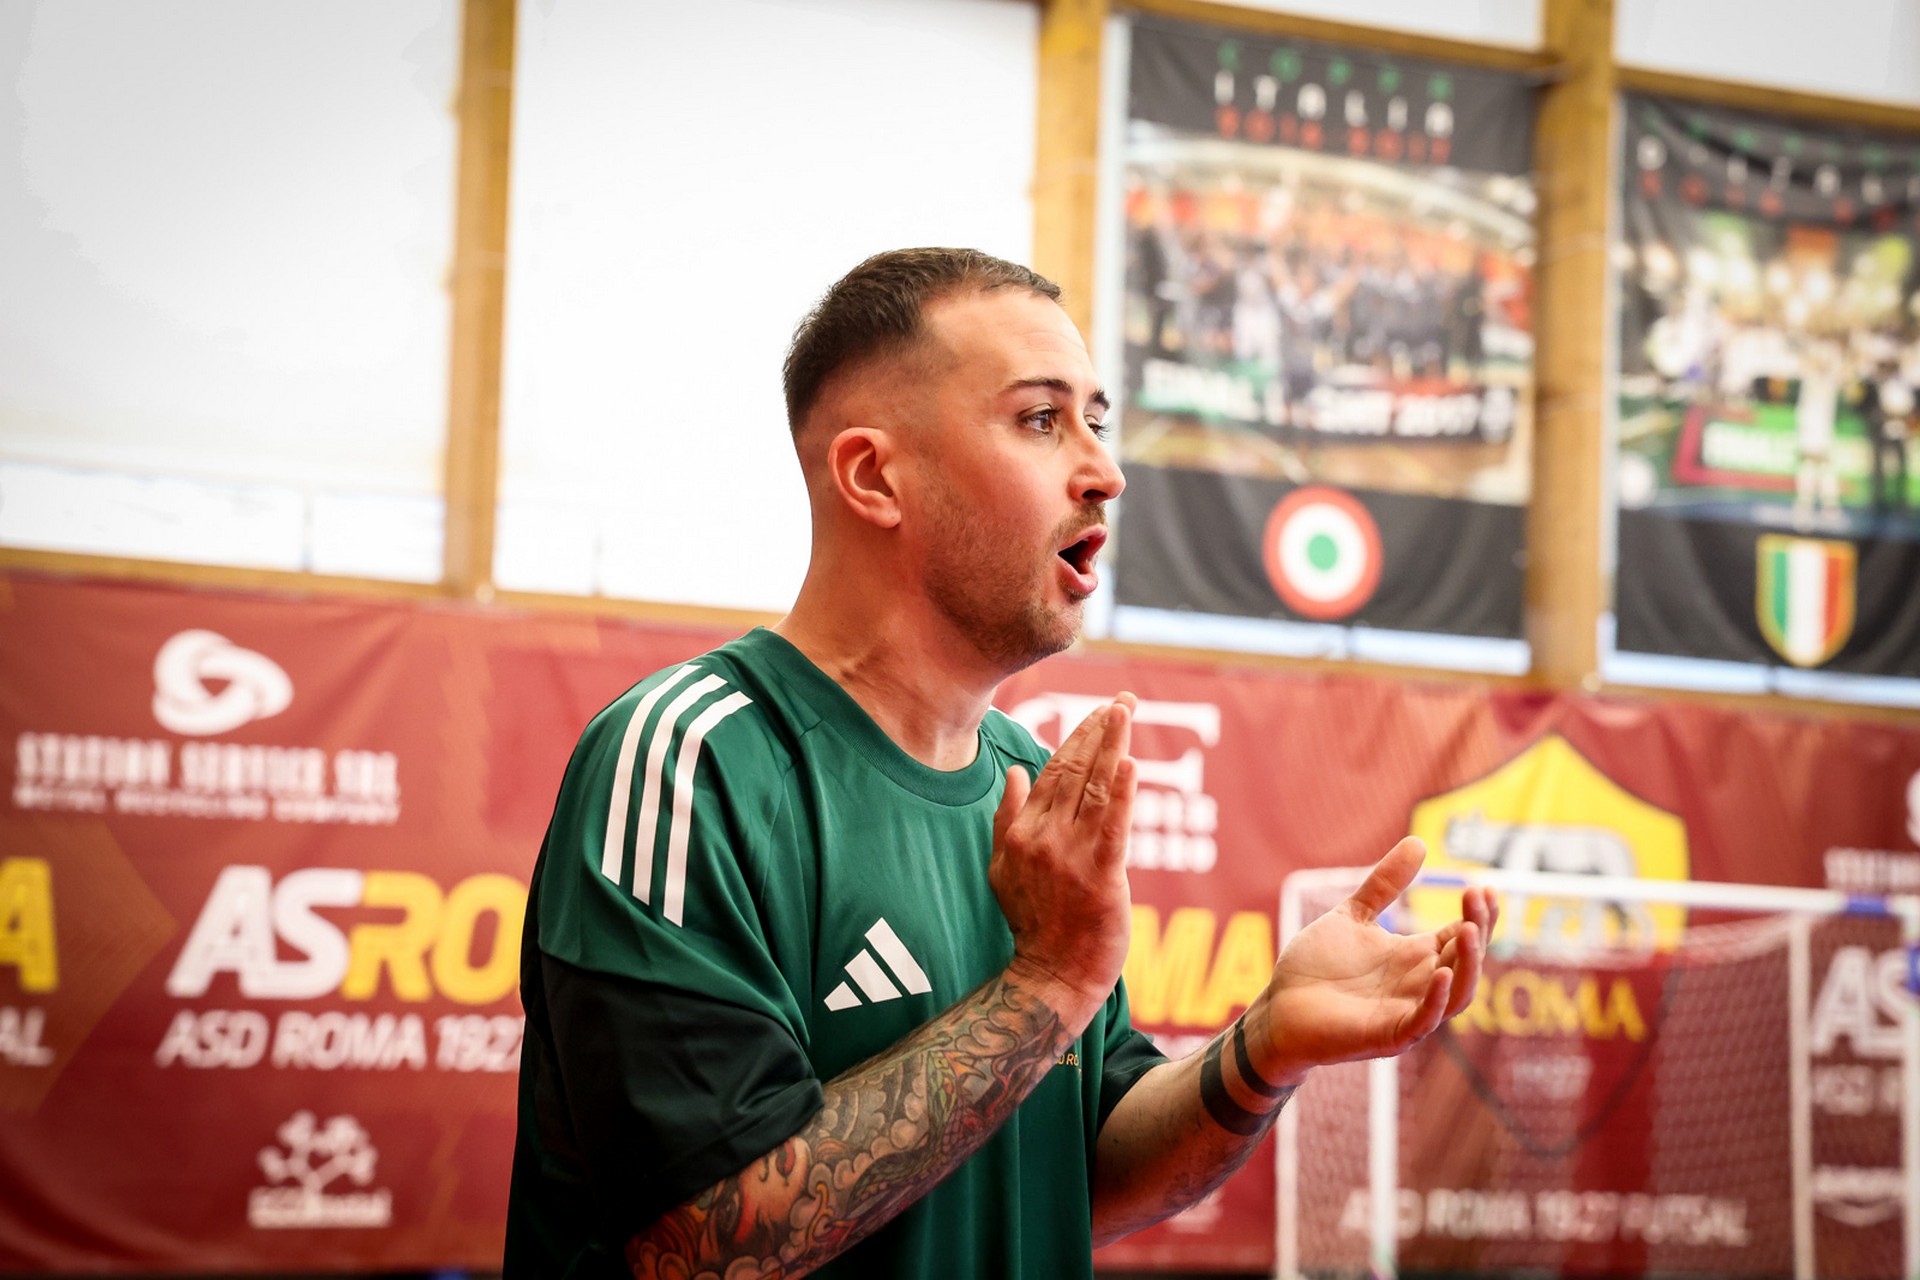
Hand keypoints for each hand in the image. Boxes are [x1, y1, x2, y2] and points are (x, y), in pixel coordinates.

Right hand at [989, 694, 1138, 1033]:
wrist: (1050, 976)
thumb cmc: (1033, 923)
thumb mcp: (1003, 868)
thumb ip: (1007, 818)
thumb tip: (1015, 773)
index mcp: (1024, 831)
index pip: (1053, 770)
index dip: (1079, 736)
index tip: (1101, 710)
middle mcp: (1045, 837)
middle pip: (1075, 770)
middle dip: (1100, 729)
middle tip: (1124, 699)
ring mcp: (1071, 856)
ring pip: (1094, 789)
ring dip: (1112, 745)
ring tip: (1125, 711)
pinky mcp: (1101, 877)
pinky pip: (1113, 828)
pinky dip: (1122, 794)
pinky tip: (1130, 765)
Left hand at [1254, 837, 1495, 1083]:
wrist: (1277, 1007)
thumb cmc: (1314, 966)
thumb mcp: (1352, 915)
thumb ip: (1384, 885)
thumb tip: (1418, 840)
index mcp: (1415, 958)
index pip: (1462, 936)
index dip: (1478, 914)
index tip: (1481, 886)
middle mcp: (1419, 985)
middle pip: (1467, 962)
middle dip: (1478, 930)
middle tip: (1477, 897)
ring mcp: (1407, 1012)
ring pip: (1458, 995)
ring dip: (1469, 964)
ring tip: (1470, 929)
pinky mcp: (1388, 1036)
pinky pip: (1423, 1022)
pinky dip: (1436, 1000)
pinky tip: (1442, 973)